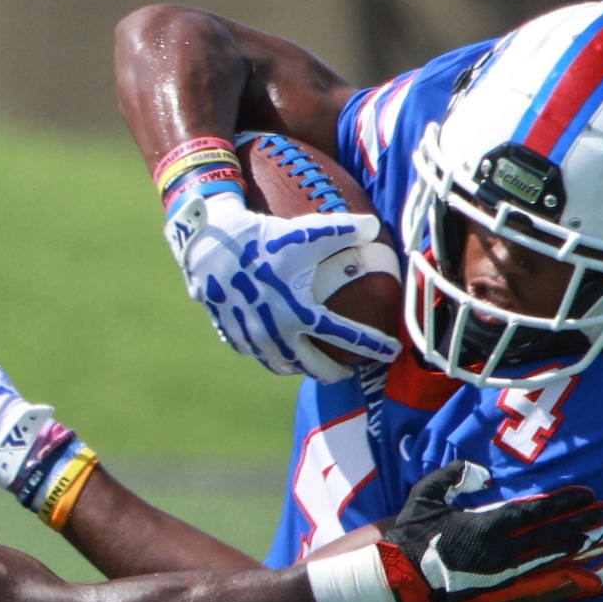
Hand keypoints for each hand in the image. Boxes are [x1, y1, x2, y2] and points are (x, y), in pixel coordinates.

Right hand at [164, 189, 401, 380]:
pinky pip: (258, 354)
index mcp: (303, 314)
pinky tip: (278, 348)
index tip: (392, 353)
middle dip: (334, 373)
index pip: (349, 338)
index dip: (374, 346)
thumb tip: (375, 228)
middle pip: (315, 368)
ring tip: (310, 363)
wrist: (210, 246)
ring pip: (284, 366)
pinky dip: (273, 356)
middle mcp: (279, 334)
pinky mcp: (233, 337)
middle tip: (346, 371)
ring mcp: (254, 340)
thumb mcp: (308, 231)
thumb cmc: (264, 237)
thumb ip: (345, 230)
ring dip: (302, 368)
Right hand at [380, 461, 602, 601]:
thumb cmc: (409, 538)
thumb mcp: (425, 496)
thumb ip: (452, 477)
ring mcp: (501, 576)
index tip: (589, 495)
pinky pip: (536, 583)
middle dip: (583, 524)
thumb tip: (477, 471)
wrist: (396, 582)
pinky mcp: (496, 593)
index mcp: (487, 526)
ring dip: (578, 548)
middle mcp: (502, 552)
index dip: (566, 503)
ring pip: (550, 559)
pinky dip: (561, 576)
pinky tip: (580, 572)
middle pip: (552, 535)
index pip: (537, 512)